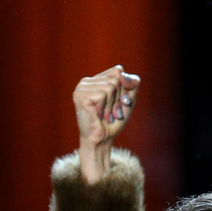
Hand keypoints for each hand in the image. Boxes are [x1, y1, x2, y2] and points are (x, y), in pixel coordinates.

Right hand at [74, 64, 139, 184]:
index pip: (118, 70)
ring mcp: (81, 87)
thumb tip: (125, 75)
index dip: (123, 88)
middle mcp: (87, 81)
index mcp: (96, 79)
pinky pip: (103, 95)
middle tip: (111, 112)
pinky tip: (99, 116)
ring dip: (112, 105)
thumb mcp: (127, 100)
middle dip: (118, 98)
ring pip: (110, 87)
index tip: (118, 104)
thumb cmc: (113, 121)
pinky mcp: (80, 95)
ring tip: (106, 115)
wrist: (102, 140)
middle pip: (115, 78)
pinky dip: (106, 108)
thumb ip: (131, 85)